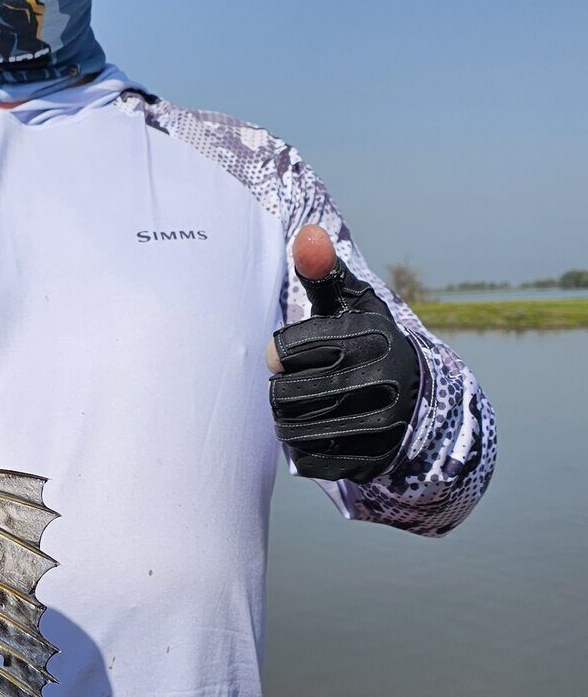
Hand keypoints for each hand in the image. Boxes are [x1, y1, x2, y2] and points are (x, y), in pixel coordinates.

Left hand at [265, 224, 420, 482]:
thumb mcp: (354, 305)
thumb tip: (307, 235)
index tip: (287, 354)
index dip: (278, 353)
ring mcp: (379, 426)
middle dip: (279, 389)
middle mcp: (381, 381)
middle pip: (284, 393)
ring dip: (285, 420)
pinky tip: (316, 432)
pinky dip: (301, 448)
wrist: (418, 402)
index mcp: (371, 338)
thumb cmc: (368, 343)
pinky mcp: (372, 461)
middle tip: (292, 383)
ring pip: (292, 429)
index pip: (285, 349)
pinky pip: (308, 460)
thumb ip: (323, 271)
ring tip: (300, 407)